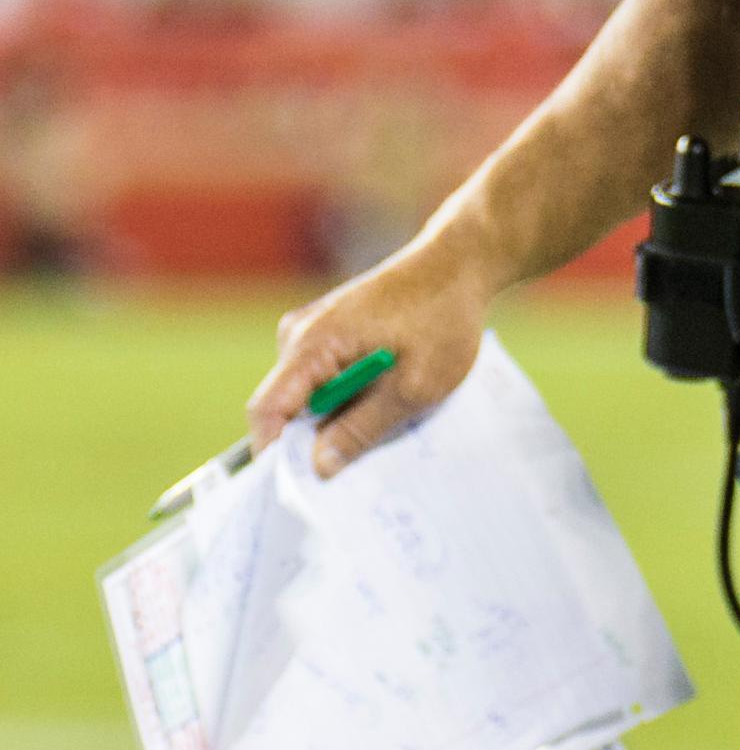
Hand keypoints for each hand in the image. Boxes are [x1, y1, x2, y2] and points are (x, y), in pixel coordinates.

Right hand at [247, 229, 495, 478]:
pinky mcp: (331, 328)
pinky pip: (324, 376)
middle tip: (361, 460)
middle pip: (286, 406)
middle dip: (316, 438)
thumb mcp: (413, 388)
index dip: (276, 455)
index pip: (266, 411)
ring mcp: (314, 328)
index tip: (304, 488)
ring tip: (388, 416)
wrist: (462, 261)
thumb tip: (317, 467)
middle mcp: (301, 332)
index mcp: (313, 342)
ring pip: (309, 394)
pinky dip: (349, 394)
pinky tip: (388, 394)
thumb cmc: (443, 318)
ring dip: (339, 415)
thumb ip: (361, 429)